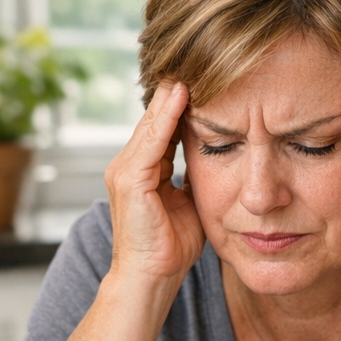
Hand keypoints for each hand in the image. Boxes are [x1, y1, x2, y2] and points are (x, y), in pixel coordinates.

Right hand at [103, 81, 205, 283]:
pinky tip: (180, 96)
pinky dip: (165, 118)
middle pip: (155, 121)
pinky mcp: (129, 180)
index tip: (205, 83)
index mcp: (143, 172)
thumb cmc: (170, 249)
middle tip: (196, 62)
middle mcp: (128, 166)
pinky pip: (151, 141)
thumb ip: (193, 181)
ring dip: (171, 97)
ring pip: (151, 125)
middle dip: (175, 95)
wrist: (150, 278)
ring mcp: (125, 171)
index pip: (164, 131)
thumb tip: (216, 162)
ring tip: (189, 69)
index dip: (182, 108)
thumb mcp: (188, 205)